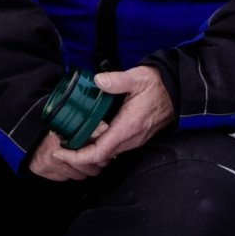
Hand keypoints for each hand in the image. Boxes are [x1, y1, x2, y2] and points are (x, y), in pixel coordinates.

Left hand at [26, 67, 174, 181]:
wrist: (177, 91)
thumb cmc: (157, 85)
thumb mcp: (137, 77)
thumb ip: (117, 80)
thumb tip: (98, 81)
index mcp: (128, 127)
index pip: (99, 152)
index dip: (77, 157)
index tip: (60, 153)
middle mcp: (130, 139)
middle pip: (99, 158)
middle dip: (77, 157)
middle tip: (58, 149)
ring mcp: (133, 140)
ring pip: (106, 155)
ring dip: (87, 154)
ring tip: (69, 143)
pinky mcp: (135, 137)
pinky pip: (113, 149)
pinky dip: (98, 148)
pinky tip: (88, 137)